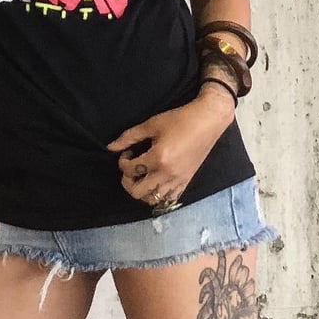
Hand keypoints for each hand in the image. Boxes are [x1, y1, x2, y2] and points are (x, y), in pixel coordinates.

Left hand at [106, 88, 235, 209]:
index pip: (130, 170)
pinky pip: (169, 199)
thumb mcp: (152, 124)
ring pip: (152, 200)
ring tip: (143, 176)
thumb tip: (110, 147)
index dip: (123, 161)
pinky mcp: (186, 182)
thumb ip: (130, 136)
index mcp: (158, 158)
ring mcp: (178, 180)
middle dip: (128, 181)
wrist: (208, 121)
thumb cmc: (180, 119)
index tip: (128, 151)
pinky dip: (159, 194)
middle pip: (137, 192)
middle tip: (131, 167)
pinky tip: (157, 180)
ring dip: (142, 190)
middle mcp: (168, 174)